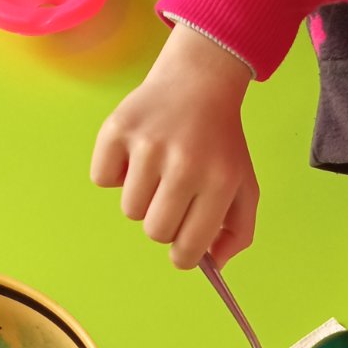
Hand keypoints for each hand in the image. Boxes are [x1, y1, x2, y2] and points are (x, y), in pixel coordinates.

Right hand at [91, 24, 255, 268]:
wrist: (199, 82)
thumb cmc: (220, 143)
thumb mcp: (244, 185)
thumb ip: (239, 232)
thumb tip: (215, 265)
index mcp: (220, 182)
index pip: (189, 249)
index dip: (184, 255)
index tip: (183, 247)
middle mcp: (185, 164)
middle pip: (155, 232)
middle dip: (163, 223)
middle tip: (172, 197)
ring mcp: (149, 145)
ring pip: (129, 209)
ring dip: (141, 197)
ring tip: (157, 170)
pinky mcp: (118, 129)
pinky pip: (102, 179)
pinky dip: (114, 172)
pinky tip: (135, 153)